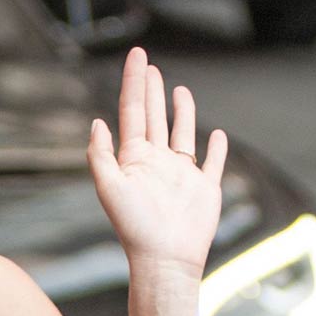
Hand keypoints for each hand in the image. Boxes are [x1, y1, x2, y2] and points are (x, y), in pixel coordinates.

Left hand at [87, 46, 226, 278]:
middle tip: (150, 64)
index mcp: (135, 159)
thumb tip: (97, 122)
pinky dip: (217, 148)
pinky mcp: (205, 188)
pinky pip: (213, 163)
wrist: (165, 260)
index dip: (134, 82)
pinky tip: (218, 135)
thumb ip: (101, 155)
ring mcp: (182, 175)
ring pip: (182, 134)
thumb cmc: (135, 228)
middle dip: (151, 90)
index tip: (138, 55)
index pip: (133, 111)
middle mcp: (157, 163)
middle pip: (154, 117)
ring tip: (179, 90)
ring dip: (181, 112)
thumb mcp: (110, 188)